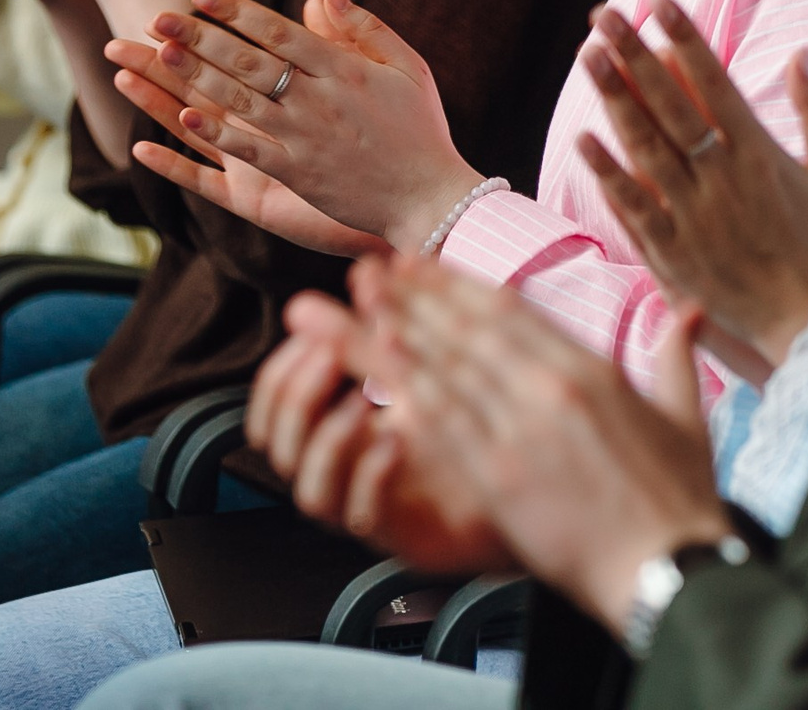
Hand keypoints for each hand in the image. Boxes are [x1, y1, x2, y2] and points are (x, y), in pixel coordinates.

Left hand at [106, 0, 481, 254]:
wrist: (430, 197)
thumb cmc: (422, 130)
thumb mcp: (408, 67)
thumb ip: (366, 28)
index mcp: (345, 69)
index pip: (279, 30)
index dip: (236, 11)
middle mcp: (320, 99)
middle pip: (248, 60)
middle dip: (200, 36)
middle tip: (159, 17)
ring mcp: (306, 137)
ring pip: (240, 100)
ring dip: (197, 75)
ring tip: (161, 54)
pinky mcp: (298, 174)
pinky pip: (249, 149)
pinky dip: (217, 131)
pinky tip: (185, 115)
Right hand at [249, 291, 515, 573]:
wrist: (532, 478)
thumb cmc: (478, 419)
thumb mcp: (431, 365)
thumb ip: (395, 328)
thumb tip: (368, 271)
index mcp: (342, 425)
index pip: (275, 404)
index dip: (283, 368)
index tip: (311, 326)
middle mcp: (344, 469)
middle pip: (277, 446)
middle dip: (296, 396)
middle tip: (329, 354)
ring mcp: (367, 505)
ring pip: (309, 489)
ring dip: (329, 439)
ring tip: (360, 401)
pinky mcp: (400, 536)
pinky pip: (363, 517)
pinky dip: (371, 476)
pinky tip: (395, 440)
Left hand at [363, 258, 728, 633]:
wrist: (670, 570)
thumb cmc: (680, 504)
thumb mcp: (686, 417)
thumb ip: (675, 357)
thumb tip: (685, 311)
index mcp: (592, 370)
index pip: (510, 311)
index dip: (458, 284)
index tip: (422, 264)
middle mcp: (551, 389)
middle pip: (468, 329)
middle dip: (415, 296)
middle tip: (370, 269)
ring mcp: (521, 431)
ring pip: (447, 368)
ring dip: (397, 331)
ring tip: (357, 303)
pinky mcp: (501, 478)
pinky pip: (445, 424)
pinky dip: (409, 389)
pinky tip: (377, 366)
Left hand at [578, 0, 807, 372]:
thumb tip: (803, 54)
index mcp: (761, 154)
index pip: (716, 82)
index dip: (687, 39)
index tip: (661, 1)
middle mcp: (722, 179)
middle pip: (670, 103)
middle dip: (635, 53)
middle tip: (604, 13)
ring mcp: (694, 216)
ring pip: (645, 147)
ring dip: (613, 98)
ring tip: (587, 55)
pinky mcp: (674, 255)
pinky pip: (633, 208)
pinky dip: (607, 174)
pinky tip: (583, 139)